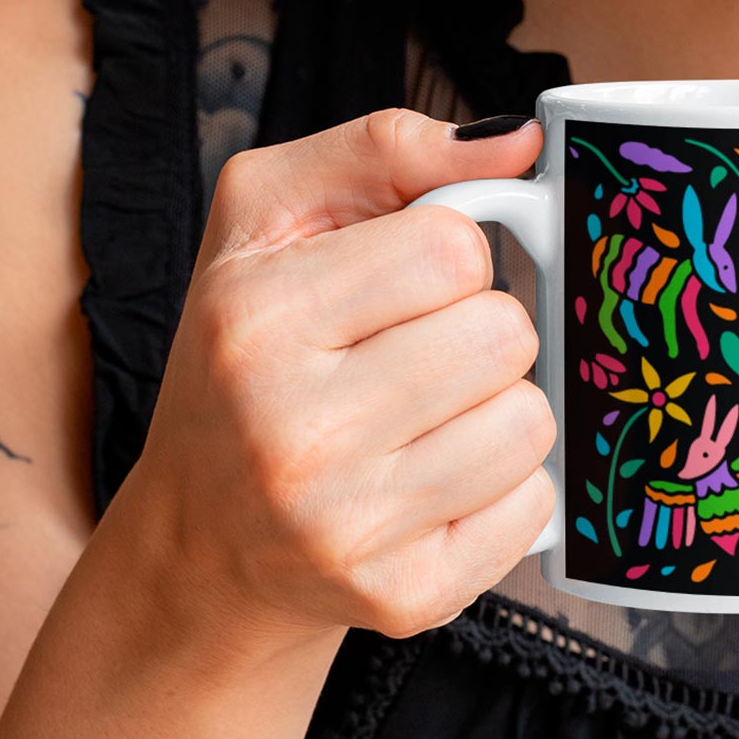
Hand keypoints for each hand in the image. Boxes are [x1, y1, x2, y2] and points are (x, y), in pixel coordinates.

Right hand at [126, 108, 557, 651]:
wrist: (204, 538)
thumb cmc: (247, 354)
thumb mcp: (269, 219)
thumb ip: (387, 149)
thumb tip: (520, 141)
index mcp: (255, 318)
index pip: (453, 247)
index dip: (447, 254)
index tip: (402, 284)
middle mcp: (292, 429)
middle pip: (503, 334)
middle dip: (475, 331)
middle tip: (412, 356)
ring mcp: (347, 526)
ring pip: (530, 421)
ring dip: (496, 408)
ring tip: (424, 419)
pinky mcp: (401, 597)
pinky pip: (535, 505)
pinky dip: (504, 486)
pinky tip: (434, 482)